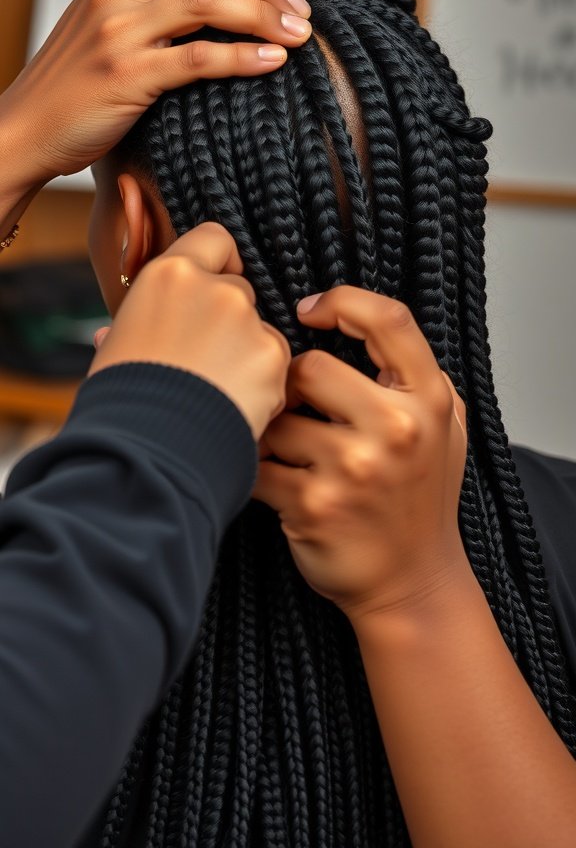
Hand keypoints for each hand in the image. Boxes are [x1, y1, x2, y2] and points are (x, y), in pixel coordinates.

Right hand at [0, 0, 309, 194]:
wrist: (29, 126)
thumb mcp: (114, 19)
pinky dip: (244, 56)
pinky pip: (199, 58)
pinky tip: (273, 62)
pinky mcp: (127, 74)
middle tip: (302, 11)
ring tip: (297, 35)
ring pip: (210, 0)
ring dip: (265, 15)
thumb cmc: (81, 79)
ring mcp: (120, 28)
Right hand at [89, 222, 289, 440]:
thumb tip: (111, 334)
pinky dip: (264, 387)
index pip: (215, 239)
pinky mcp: (272, 356)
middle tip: (205, 363)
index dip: (220, 263)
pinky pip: (277, 366)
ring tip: (215, 394)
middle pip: (239, 291)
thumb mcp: (115, 349)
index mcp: (169, 275)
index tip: (214, 287)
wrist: (146, 447)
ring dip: (249, 356)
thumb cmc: (121, 400)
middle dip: (231, 323)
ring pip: (261, 331)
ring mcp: (247, 320)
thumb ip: (133, 328)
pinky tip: (234, 408)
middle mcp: (214, 287)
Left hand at [255, 286, 467, 619]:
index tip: (310, 311)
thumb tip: (344, 316)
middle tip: (296, 407)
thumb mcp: (443, 425)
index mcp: (430, 400)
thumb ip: (409, 373)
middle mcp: (397, 430)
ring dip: (270, 430)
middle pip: (310, 367)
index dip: (342, 301)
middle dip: (291, 385)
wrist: (412, 581)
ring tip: (287, 450)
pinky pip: (256, 461)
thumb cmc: (420, 496)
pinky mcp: (312, 504)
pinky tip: (273, 477)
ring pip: (276, 416)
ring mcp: (354, 469)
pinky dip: (254, 466)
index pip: (389, 320)